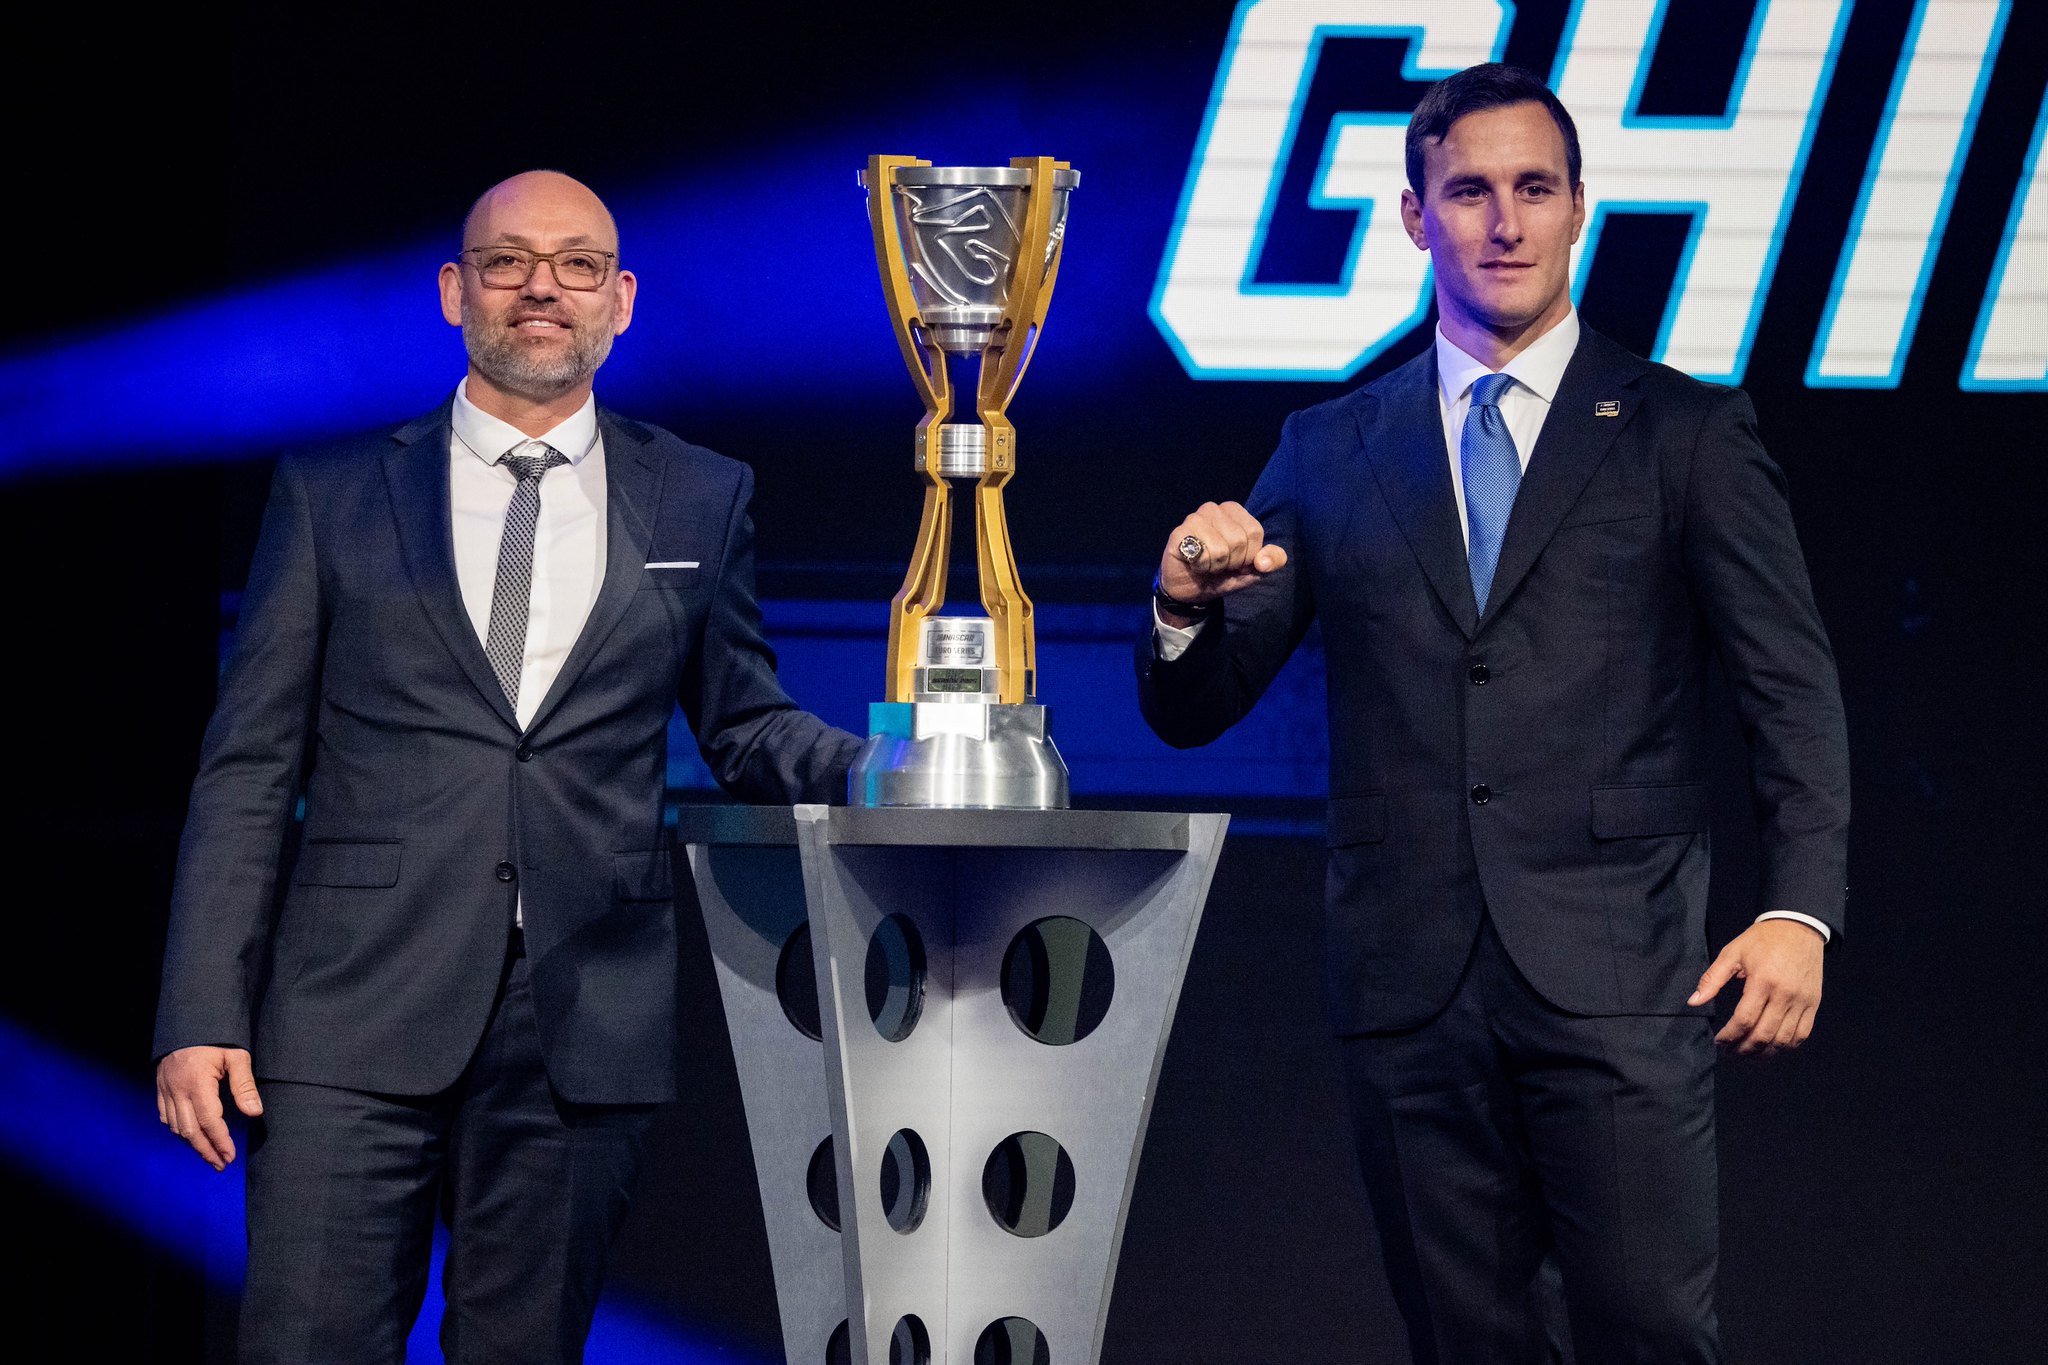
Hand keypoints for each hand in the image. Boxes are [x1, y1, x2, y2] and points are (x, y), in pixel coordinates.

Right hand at [156, 1046, 262, 1170]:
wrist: (188, 1021)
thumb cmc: (217, 1038)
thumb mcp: (236, 1056)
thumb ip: (244, 1085)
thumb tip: (255, 1113)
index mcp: (197, 1083)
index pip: (209, 1121)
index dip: (220, 1141)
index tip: (230, 1157)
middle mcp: (177, 1090)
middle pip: (190, 1131)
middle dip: (206, 1150)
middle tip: (221, 1165)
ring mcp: (165, 1090)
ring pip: (176, 1127)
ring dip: (192, 1144)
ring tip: (210, 1155)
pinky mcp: (160, 1089)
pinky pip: (165, 1117)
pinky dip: (178, 1131)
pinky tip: (190, 1137)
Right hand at [1158, 501, 1288, 620]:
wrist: (1192, 590)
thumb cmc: (1222, 574)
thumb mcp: (1253, 570)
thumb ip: (1271, 561)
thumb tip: (1264, 562)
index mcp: (1233, 511)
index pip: (1254, 531)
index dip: (1249, 555)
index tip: (1236, 560)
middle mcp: (1213, 509)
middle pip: (1239, 540)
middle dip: (1232, 562)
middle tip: (1220, 564)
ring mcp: (1193, 519)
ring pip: (1221, 549)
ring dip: (1216, 566)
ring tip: (1207, 564)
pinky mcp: (1178, 534)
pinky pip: (1202, 555)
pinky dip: (1202, 567)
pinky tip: (1194, 564)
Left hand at [1689, 919, 1824, 1054]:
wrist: (1799, 927)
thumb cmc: (1762, 939)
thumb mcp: (1732, 953)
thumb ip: (1712, 979)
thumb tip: (1694, 1001)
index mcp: (1763, 981)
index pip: (1744, 1019)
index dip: (1729, 1036)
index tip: (1719, 1042)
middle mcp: (1785, 994)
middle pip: (1764, 1035)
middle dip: (1744, 1049)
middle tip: (1730, 1052)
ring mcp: (1803, 1001)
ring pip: (1784, 1040)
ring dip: (1764, 1053)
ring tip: (1747, 1055)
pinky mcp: (1814, 1003)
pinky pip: (1802, 1034)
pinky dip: (1786, 1046)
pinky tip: (1771, 1048)